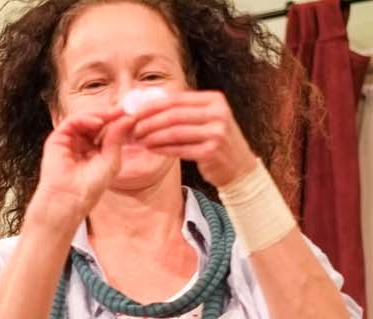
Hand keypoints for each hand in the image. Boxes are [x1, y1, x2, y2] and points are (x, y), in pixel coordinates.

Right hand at [29, 109, 135, 228]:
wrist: (70, 200)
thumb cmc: (89, 187)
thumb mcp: (111, 160)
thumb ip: (117, 138)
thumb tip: (128, 117)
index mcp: (94, 150)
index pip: (106, 129)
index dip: (117, 120)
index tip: (132, 114)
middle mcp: (80, 143)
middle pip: (95, 120)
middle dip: (109, 114)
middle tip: (123, 110)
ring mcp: (68, 141)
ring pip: (83, 118)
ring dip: (98, 114)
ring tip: (110, 116)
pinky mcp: (57, 140)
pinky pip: (71, 121)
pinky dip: (85, 118)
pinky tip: (97, 122)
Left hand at [128, 90, 256, 187]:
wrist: (239, 166)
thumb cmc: (215, 140)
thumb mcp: (206, 118)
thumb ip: (184, 110)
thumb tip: (148, 104)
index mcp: (214, 99)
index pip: (176, 99)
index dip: (152, 106)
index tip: (134, 112)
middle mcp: (218, 113)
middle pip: (173, 115)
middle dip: (149, 122)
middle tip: (133, 128)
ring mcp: (216, 132)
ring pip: (174, 132)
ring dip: (152, 137)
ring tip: (139, 140)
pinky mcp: (211, 151)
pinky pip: (179, 149)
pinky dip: (162, 149)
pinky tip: (151, 149)